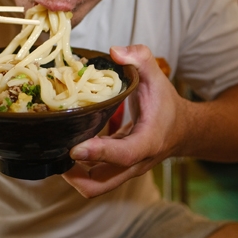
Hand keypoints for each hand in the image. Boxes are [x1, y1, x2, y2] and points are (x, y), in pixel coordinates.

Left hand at [63, 44, 187, 197]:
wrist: (183, 129)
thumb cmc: (167, 103)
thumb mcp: (157, 76)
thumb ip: (139, 58)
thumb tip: (114, 52)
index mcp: (148, 141)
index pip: (123, 155)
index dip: (99, 153)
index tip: (74, 148)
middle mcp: (135, 162)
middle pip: (101, 185)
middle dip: (74, 175)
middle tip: (55, 151)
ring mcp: (124, 170)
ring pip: (94, 186)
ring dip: (71, 174)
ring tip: (54, 148)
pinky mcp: (115, 170)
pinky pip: (93, 177)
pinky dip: (76, 168)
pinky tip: (65, 146)